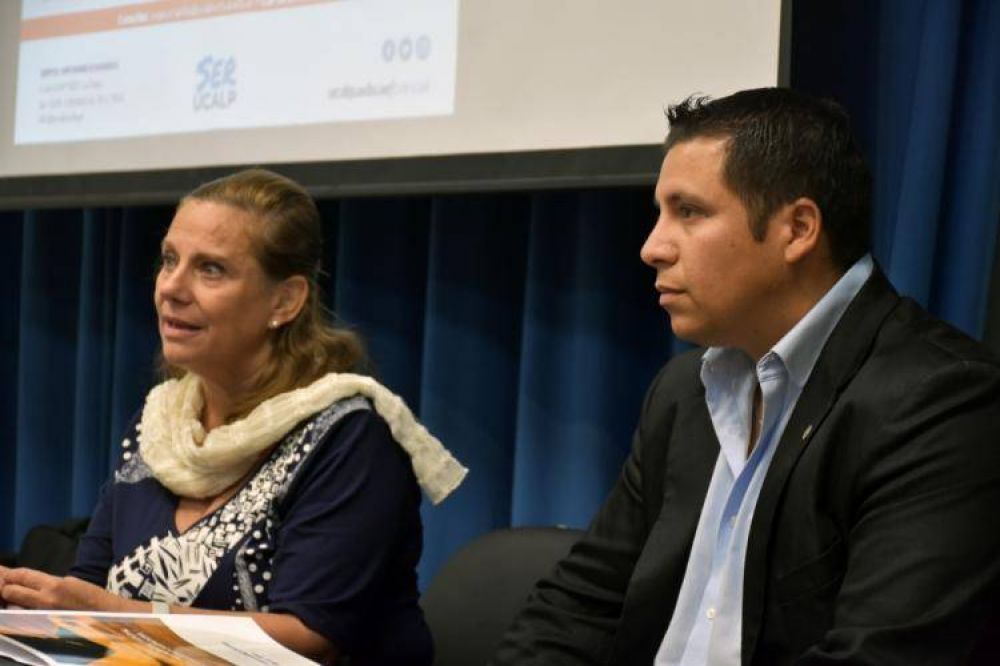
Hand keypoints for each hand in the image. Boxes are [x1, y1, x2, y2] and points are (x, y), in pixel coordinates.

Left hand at [0, 567, 120, 611]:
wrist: (106, 616)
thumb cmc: (92, 597)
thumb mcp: (72, 582)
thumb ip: (51, 583)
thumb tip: (34, 584)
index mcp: (54, 584)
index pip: (23, 576)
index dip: (9, 573)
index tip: (4, 572)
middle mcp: (45, 600)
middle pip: (11, 591)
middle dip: (6, 587)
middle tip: (6, 585)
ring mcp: (42, 614)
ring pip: (14, 605)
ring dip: (12, 600)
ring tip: (14, 596)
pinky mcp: (42, 625)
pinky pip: (24, 615)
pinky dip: (20, 610)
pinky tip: (22, 607)